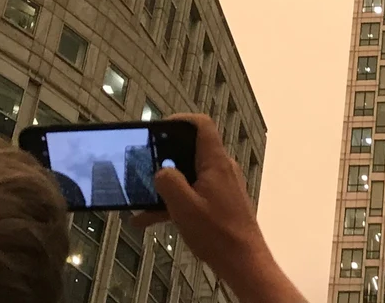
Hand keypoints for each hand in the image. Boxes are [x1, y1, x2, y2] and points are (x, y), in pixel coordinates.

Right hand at [131, 114, 302, 302]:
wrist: (244, 262)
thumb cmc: (217, 233)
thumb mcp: (183, 207)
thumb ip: (168, 182)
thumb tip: (162, 171)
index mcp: (215, 163)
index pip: (201, 125)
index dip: (179, 120)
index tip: (158, 130)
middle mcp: (221, 169)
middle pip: (191, 150)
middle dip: (165, 157)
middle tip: (143, 165)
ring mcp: (222, 186)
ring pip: (189, 176)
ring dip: (166, 186)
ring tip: (140, 200)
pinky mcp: (220, 203)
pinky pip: (194, 193)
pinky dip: (175, 202)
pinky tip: (151, 220)